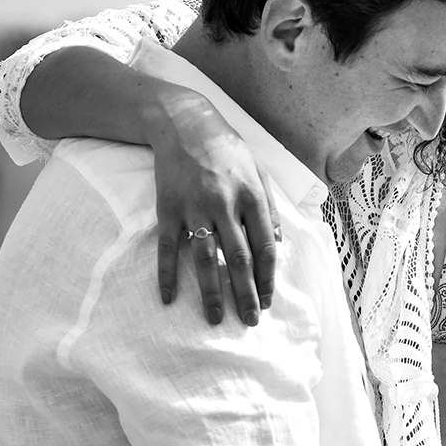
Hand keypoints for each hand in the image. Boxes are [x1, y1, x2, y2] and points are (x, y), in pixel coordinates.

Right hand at [147, 90, 280, 325]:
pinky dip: (166, 275)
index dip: (267, 278)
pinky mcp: (168, 209)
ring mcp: (194, 208)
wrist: (184, 123)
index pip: (264, 248)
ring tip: (214, 319)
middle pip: (237, 259)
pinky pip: (166, 248)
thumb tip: (279, 244)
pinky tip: (168, 298)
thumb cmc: (227, 149)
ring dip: (210, 293)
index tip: (268, 301)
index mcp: (252, 197)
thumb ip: (270, 208)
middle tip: (249, 322)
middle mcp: (225, 205)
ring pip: (204, 258)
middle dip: (245, 294)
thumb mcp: (259, 171)